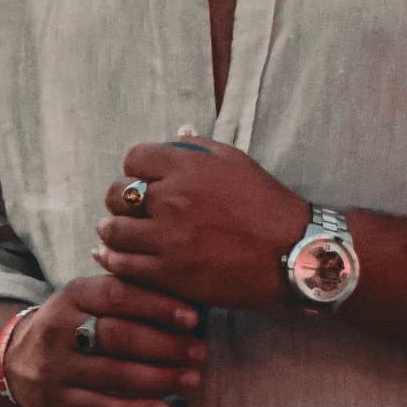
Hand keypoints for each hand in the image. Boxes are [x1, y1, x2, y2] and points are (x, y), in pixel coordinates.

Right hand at [1, 275, 202, 406]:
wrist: (14, 363)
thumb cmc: (70, 327)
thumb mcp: (85, 301)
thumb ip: (124, 295)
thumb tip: (184, 298)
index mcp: (72, 296)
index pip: (117, 295)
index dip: (156, 305)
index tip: (192, 317)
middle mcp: (59, 329)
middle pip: (118, 335)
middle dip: (164, 345)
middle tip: (199, 352)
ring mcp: (56, 368)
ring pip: (114, 373)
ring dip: (159, 378)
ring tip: (192, 379)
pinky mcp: (58, 402)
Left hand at [96, 139, 309, 314]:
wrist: (292, 254)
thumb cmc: (267, 205)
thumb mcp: (237, 162)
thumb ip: (200, 147)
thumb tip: (177, 132)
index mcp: (187, 167)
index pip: (134, 159)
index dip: (136, 170)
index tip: (143, 181)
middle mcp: (172, 199)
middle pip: (116, 193)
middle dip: (120, 200)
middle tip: (130, 211)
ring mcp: (168, 238)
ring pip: (114, 230)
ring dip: (115, 231)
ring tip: (121, 235)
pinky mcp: (169, 273)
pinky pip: (123, 264)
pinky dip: (115, 260)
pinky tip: (118, 258)